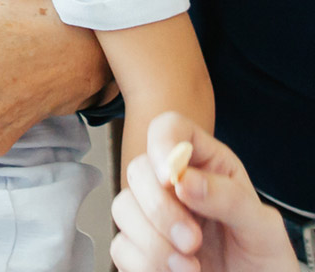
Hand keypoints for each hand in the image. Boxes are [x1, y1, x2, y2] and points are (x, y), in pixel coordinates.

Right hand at [111, 113, 294, 271]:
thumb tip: (184, 179)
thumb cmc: (263, 259)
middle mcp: (172, 184)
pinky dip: (145, 263)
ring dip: (153, 242)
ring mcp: (153, 216)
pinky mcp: (139, 248)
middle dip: (160, 209)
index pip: (170, 127)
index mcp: (205, 164)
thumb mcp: (263, 227)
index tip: (169, 177)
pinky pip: (121, 246)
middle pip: (138, 170)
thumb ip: (230, 199)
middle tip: (192, 241)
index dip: (161, 142)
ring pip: (123, 207)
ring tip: (189, 266)